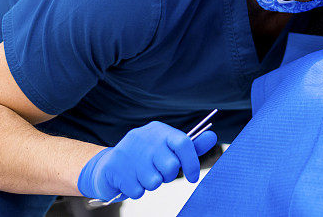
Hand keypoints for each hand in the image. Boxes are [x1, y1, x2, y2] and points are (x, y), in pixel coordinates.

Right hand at [77, 120, 217, 201]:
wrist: (108, 167)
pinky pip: (138, 191)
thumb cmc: (145, 160)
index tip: (194, 178)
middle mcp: (143, 136)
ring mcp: (127, 150)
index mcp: (159, 130)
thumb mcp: (167, 150)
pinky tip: (130, 181)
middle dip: (168, 176)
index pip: (183, 142)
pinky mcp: (115, 167)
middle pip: (171, 166)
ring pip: (154, 181)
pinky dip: (137, 191)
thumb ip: (191, 147)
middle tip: (158, 174)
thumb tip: (213, 136)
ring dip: (151, 184)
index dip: (192, 162)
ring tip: (142, 176)